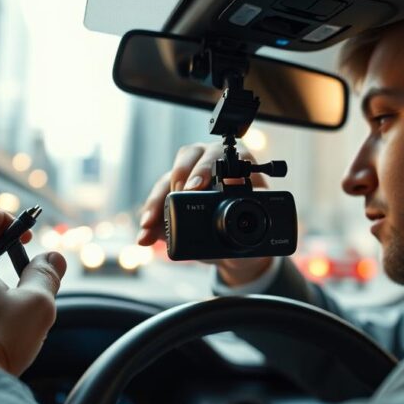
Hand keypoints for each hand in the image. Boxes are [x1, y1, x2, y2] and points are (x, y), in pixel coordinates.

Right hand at [137, 141, 272, 285]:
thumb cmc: (251, 222)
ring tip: (150, 225)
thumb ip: (256, 204)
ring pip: (166, 182)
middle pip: (187, 160)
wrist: (238, 248)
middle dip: (178, 179)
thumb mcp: (258, 214)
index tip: (196, 186)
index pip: (216, 155)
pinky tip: (145, 236)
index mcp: (231, 161)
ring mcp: (186, 180)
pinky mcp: (170, 198)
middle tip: (176, 195)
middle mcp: (206, 163)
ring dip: (156, 204)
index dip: (204, 168)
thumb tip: (249, 198)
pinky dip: (150, 222)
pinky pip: (157, 205)